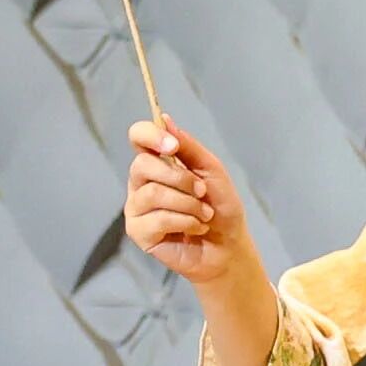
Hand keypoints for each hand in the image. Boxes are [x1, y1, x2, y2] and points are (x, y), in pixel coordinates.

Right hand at [120, 119, 253, 282]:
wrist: (228, 245)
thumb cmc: (220, 206)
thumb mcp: (211, 170)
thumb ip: (188, 146)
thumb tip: (165, 120)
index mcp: (157, 162)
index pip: (138, 137)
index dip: (150, 136)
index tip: (173, 146)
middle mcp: (141, 182)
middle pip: (142, 165)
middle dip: (180, 178)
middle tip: (202, 191)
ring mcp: (137, 208)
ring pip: (153, 194)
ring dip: (188, 204)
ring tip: (204, 214)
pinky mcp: (138, 232)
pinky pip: (156, 219)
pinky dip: (184, 222)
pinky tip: (195, 227)